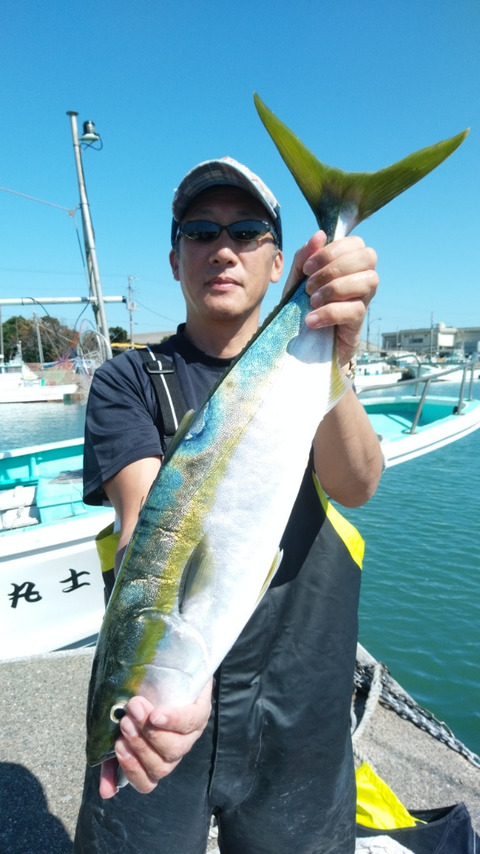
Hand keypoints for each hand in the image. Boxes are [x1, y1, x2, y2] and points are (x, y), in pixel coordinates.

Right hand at [98, 679, 212, 797]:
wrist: (166, 666)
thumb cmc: (141, 700)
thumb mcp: (122, 725)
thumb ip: (111, 756)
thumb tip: (106, 793)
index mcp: (155, 759)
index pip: (146, 783)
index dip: (133, 770)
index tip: (118, 747)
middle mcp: (173, 752)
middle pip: (160, 767)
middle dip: (139, 745)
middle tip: (125, 722)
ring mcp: (190, 734)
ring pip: (174, 749)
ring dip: (151, 731)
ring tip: (136, 708)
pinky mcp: (201, 711)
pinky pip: (191, 723)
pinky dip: (172, 721)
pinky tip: (158, 714)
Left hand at [283, 231, 377, 367]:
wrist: (302, 343)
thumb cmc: (303, 306)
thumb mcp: (296, 279)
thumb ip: (304, 257)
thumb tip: (320, 235)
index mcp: (349, 263)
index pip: (356, 243)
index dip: (331, 251)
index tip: (307, 268)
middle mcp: (362, 278)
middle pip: (368, 257)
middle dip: (334, 268)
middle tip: (309, 286)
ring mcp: (364, 300)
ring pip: (369, 280)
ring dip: (335, 288)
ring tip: (312, 301)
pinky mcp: (359, 323)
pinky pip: (355, 310)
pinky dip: (329, 313)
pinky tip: (311, 320)